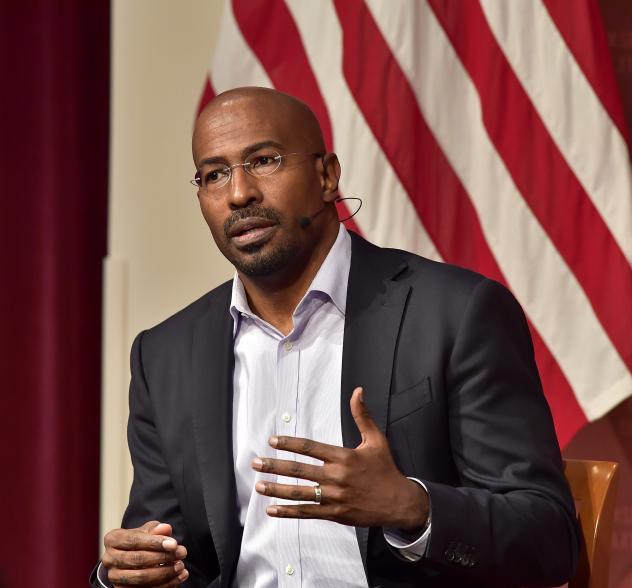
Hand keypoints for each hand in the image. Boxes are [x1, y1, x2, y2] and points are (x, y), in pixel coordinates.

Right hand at [102, 520, 188, 586]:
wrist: (129, 558)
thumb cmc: (140, 540)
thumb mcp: (147, 530)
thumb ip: (156, 529)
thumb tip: (166, 529)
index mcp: (112, 539)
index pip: (134, 540)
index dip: (155, 543)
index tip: (174, 544)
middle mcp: (109, 559)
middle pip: (137, 559)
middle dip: (163, 557)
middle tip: (181, 553)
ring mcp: (114, 576)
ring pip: (140, 577)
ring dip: (164, 572)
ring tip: (180, 566)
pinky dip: (164, 584)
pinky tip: (178, 577)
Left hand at [252, 387, 428, 531]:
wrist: (398, 502)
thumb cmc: (385, 469)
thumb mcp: (376, 439)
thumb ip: (362, 415)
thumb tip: (357, 391)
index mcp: (343, 457)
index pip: (310, 447)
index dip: (289, 444)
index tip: (273, 441)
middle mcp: (336, 477)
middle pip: (299, 471)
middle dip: (275, 466)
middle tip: (256, 463)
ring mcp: (334, 497)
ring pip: (300, 493)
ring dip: (277, 489)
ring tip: (259, 485)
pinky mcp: (335, 514)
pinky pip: (307, 512)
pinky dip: (288, 511)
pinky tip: (273, 510)